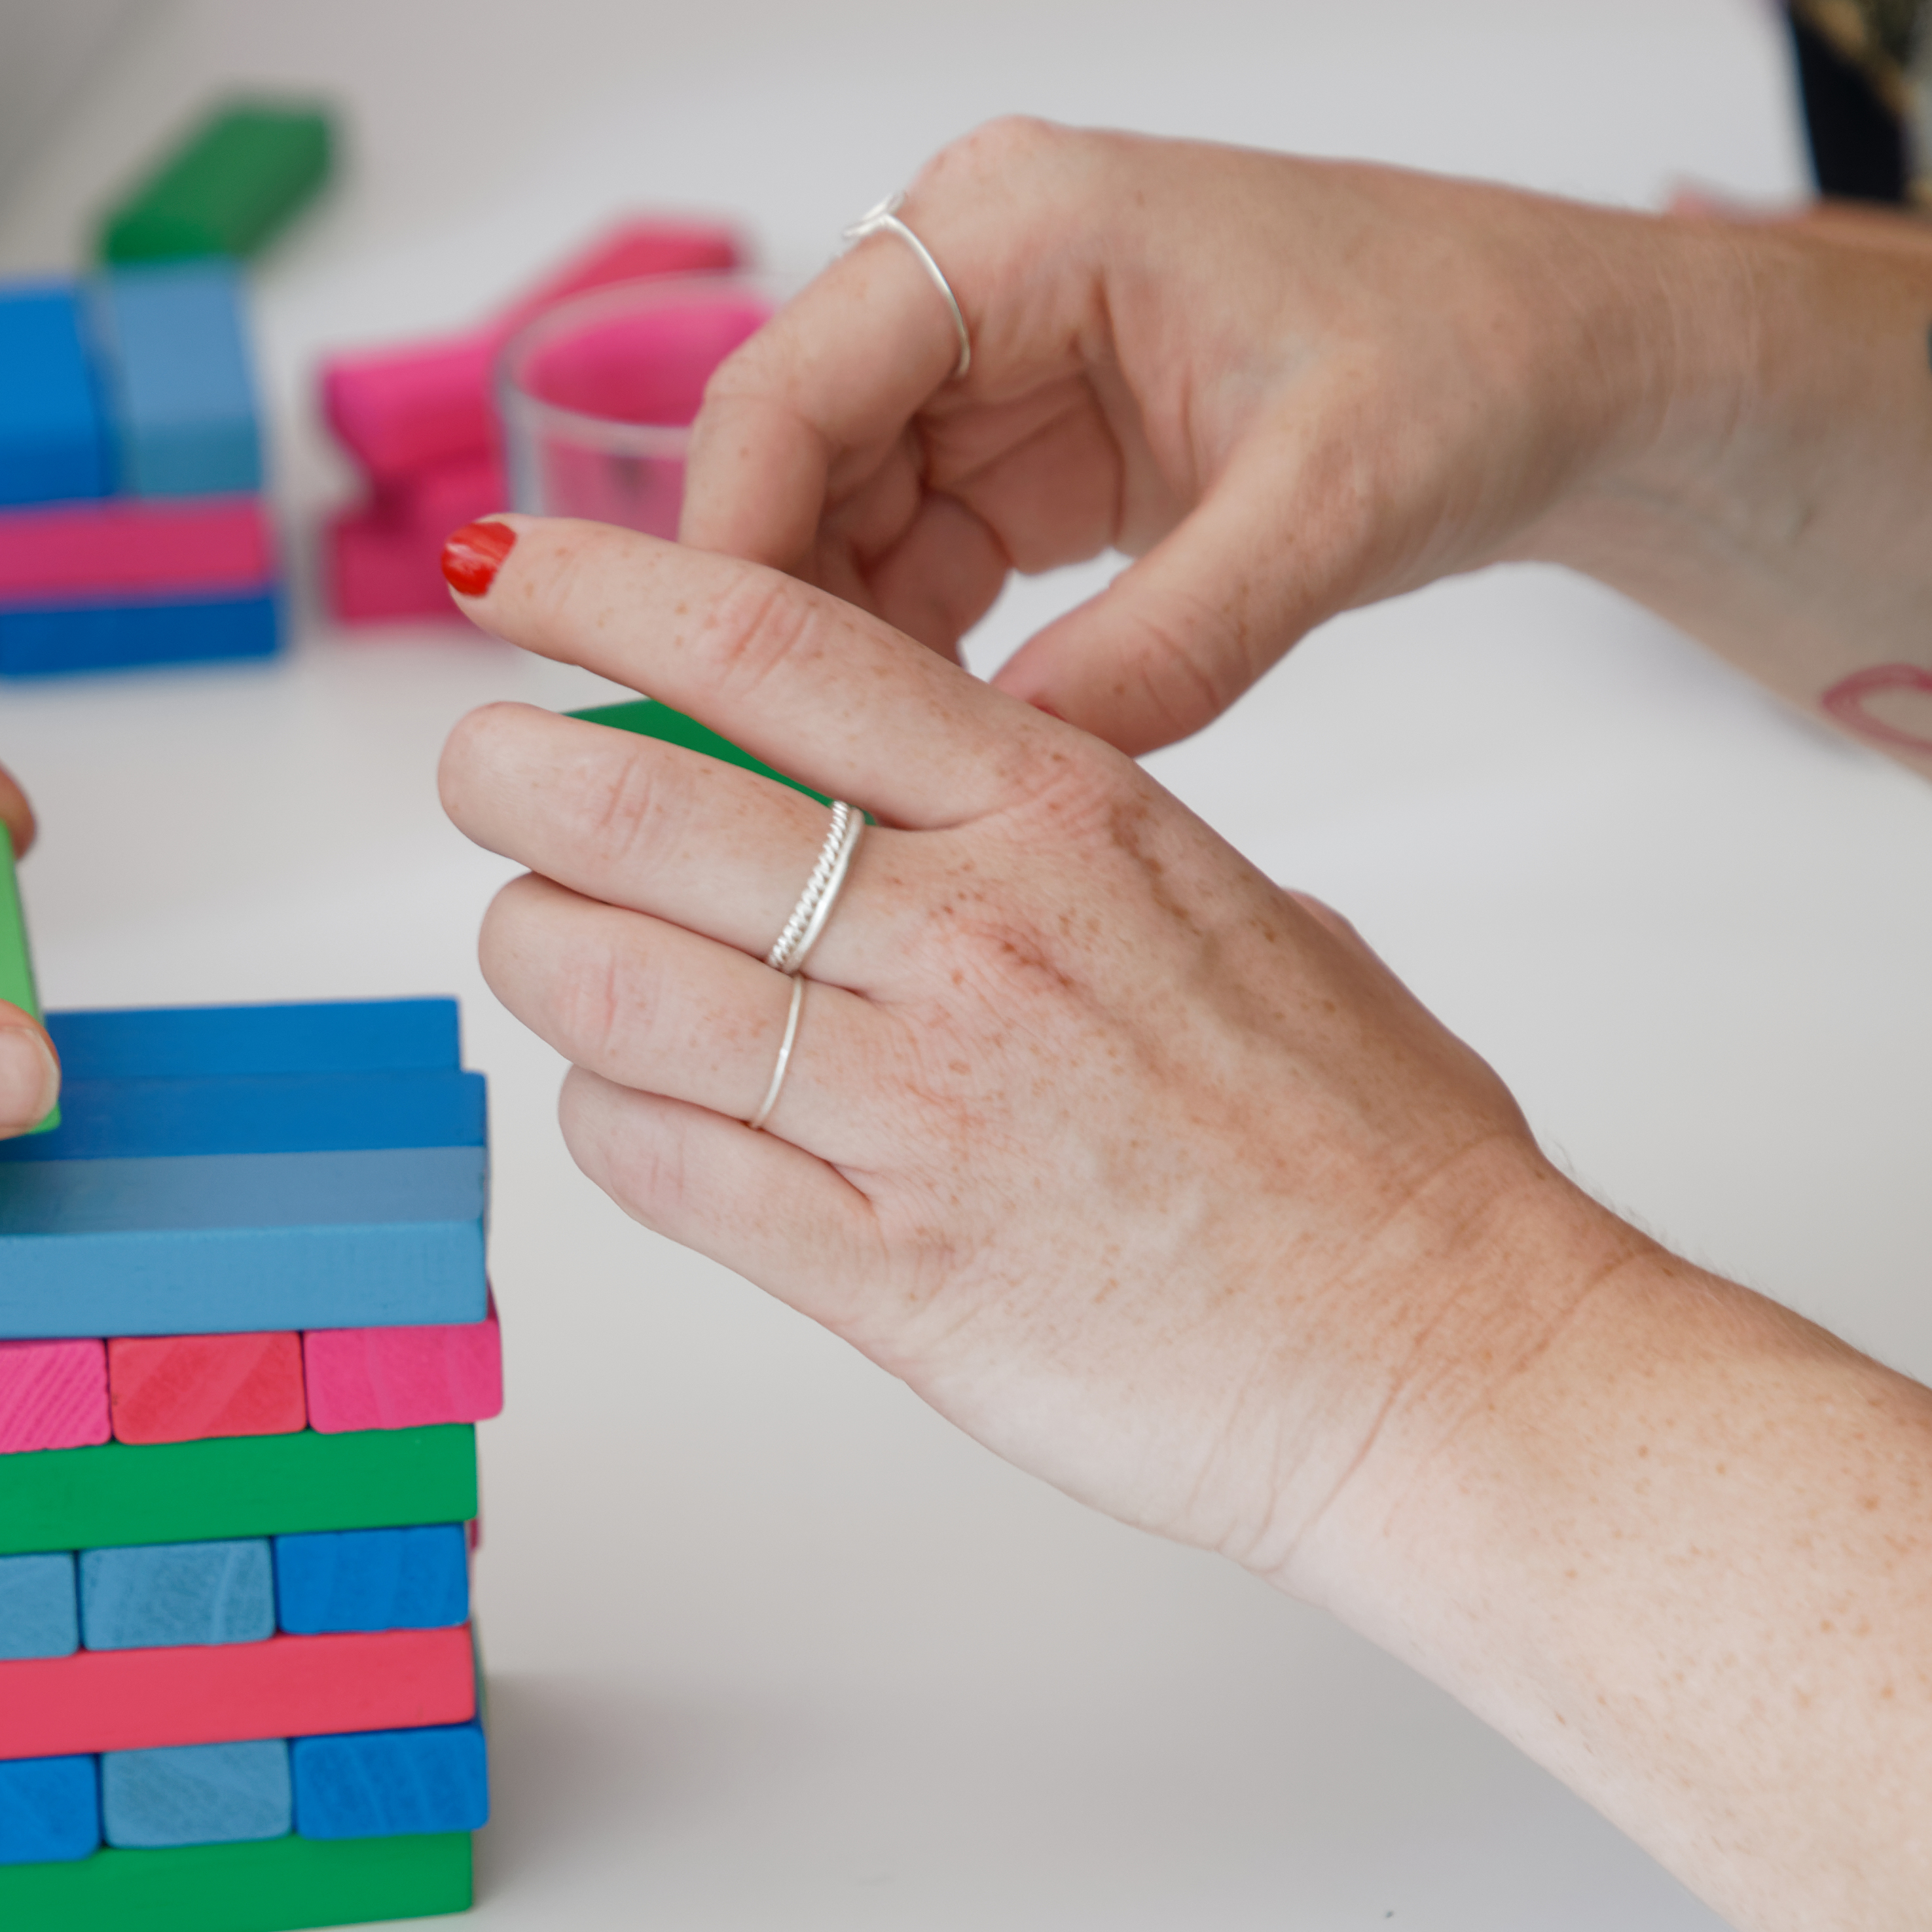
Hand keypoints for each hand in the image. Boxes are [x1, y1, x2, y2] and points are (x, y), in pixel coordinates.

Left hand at [438, 517, 1643, 1574]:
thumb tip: (946, 817)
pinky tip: (631, 1100)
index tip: (504, 573)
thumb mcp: (1227, 910)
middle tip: (485, 779)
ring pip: (612, 986)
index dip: (599, 592)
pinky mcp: (887, 1278)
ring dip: (538, 950)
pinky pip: (661, 1162)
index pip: (771, 649)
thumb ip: (1067, 847)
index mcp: (1060, 816)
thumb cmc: (1367, 1147)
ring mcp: (919, 1113)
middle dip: (513, 777)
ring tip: (544, 944)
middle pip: (638, 806)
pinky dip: (608, 1116)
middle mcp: (972, 941)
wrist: (1446, 1358)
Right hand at [678, 118, 1684, 752]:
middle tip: (778, 798)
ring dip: (836, 664)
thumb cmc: (1469, 370)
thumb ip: (1172, 640)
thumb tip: (1012, 769)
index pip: (785, 393)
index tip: (720, 716)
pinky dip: (905, 667)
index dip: (731, 555)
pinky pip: (905, 568)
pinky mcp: (1015, 454)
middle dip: (775, 630)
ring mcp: (983, 367)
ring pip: (830, 532)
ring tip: (853, 807)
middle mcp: (966, 276)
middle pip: (784, 467)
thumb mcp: (1331, 509)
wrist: (1566, 361)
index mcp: (1015, 225)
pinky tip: (922, 769)